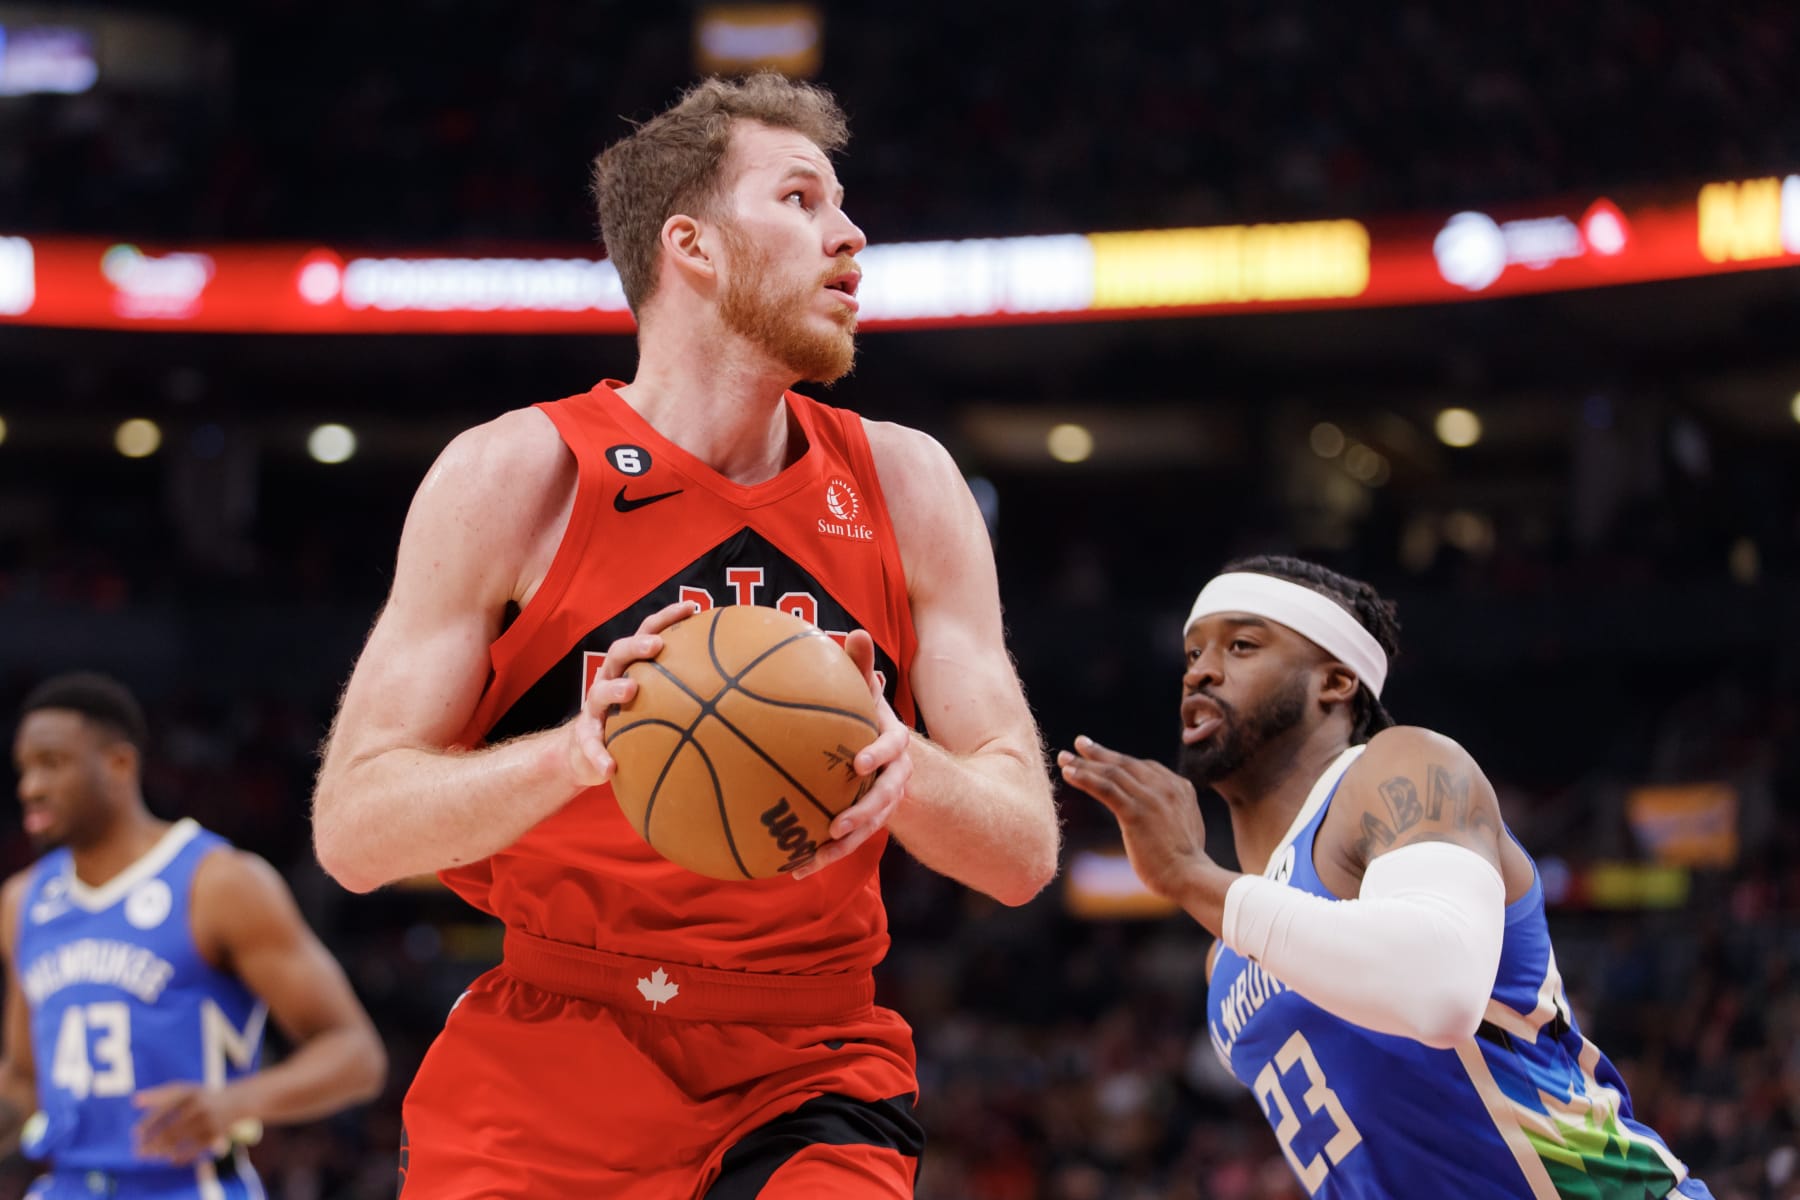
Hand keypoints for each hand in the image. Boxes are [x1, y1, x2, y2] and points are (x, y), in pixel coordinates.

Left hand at [132, 1081, 244, 1164]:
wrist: (238, 1101)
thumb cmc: (202, 1096)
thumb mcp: (183, 1090)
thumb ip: (159, 1095)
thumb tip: (134, 1101)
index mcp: (188, 1094)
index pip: (163, 1111)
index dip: (147, 1124)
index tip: (135, 1135)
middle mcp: (198, 1107)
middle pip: (171, 1129)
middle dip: (153, 1143)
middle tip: (139, 1152)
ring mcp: (208, 1121)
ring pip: (182, 1140)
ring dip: (164, 1151)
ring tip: (151, 1157)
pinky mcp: (216, 1133)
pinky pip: (196, 1148)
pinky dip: (183, 1156)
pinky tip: (171, 1160)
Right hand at [566, 600, 699, 786]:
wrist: (585, 753)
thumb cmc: (632, 719)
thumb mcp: (656, 701)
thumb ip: (686, 689)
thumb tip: (741, 684)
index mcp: (629, 668)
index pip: (647, 634)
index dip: (666, 619)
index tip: (692, 607)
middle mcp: (609, 681)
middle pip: (617, 653)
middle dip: (636, 646)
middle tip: (656, 646)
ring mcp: (593, 710)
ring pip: (597, 693)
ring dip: (613, 690)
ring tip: (630, 691)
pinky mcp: (586, 739)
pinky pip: (591, 746)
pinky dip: (599, 756)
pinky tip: (610, 767)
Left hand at [791, 629, 911, 880]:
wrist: (883, 755)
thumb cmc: (865, 717)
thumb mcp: (865, 692)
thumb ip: (860, 667)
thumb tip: (855, 631)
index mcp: (894, 743)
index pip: (893, 747)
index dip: (880, 755)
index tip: (860, 763)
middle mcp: (893, 777)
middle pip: (886, 798)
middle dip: (864, 813)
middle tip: (839, 824)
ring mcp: (880, 804)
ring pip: (867, 830)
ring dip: (843, 846)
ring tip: (816, 855)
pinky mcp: (862, 825)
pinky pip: (843, 844)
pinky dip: (819, 856)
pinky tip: (790, 869)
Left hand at [1058, 735, 1213, 901]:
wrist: (1190, 877)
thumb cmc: (1186, 862)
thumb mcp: (1185, 825)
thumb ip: (1172, 810)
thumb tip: (1157, 813)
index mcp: (1180, 787)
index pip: (1144, 766)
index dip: (1119, 759)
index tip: (1102, 756)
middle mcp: (1166, 786)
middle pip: (1125, 763)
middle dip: (1099, 753)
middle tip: (1079, 742)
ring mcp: (1151, 798)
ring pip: (1112, 773)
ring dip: (1084, 764)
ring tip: (1064, 758)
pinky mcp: (1136, 812)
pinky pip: (1105, 788)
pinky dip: (1085, 778)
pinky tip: (1068, 773)